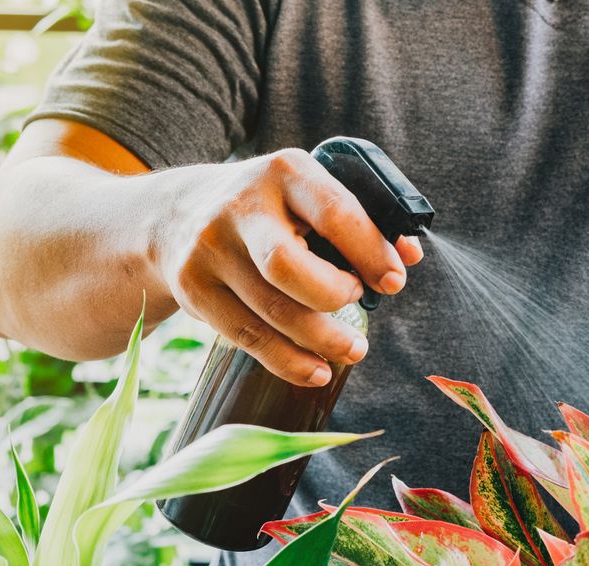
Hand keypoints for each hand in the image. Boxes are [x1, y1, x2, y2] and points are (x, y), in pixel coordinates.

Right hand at [155, 148, 422, 386]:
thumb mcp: (307, 194)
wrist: (178, 215)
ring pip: (271, 312)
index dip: (371, 252)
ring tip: (352, 350)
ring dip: (321, 340)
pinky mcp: (193, 290)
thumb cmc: (270, 208)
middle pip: (288, 268)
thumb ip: (360, 219)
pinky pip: (247, 337)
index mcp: (284, 171)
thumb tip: (410, 255)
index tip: (395, 281)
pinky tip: (316, 370)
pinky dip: (288, 361)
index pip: (335, 213)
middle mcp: (240, 208)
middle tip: (357, 302)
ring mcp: (209, 251)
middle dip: (334, 297)